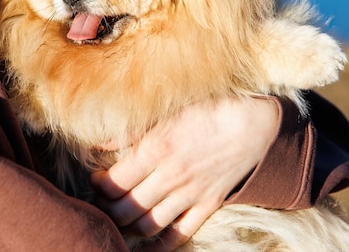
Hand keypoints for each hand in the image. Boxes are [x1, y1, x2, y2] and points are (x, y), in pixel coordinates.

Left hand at [90, 97, 279, 251]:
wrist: (253, 121)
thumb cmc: (206, 110)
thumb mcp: (165, 113)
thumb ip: (131, 133)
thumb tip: (99, 146)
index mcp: (155, 150)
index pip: (113, 182)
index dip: (98, 186)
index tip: (95, 181)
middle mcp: (170, 177)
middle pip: (125, 208)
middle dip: (107, 209)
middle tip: (103, 203)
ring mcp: (190, 195)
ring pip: (147, 225)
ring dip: (127, 228)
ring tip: (118, 221)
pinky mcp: (207, 206)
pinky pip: (180, 235)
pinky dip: (160, 246)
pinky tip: (145, 248)